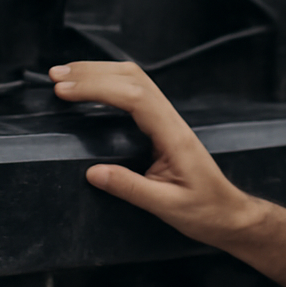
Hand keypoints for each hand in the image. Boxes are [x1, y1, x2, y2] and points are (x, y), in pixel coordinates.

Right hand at [48, 61, 260, 243]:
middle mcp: (171, 121)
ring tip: (65, 76)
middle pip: (132, 78)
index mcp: (173, 136)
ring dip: (99, 73)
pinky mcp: (162, 126)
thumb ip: (130, 188)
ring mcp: (168, 120)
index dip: (98, 89)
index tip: (66, 91)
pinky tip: (91, 87)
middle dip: (92, 72)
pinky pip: (135, 94)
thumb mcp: (167, 207)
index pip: (134, 98)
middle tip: (56, 76)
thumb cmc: (205, 211)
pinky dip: (109, 84)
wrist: (229, 214)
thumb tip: (92, 172)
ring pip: (134, 80)